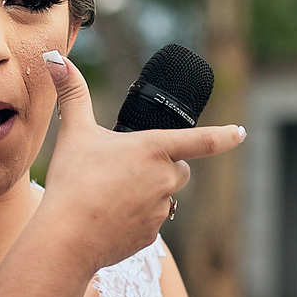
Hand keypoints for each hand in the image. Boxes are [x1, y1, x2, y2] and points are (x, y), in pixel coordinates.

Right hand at [37, 51, 244, 270]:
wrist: (67, 237)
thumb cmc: (73, 181)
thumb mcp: (75, 132)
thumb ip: (73, 93)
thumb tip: (57, 59)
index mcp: (154, 149)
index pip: (203, 140)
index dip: (225, 135)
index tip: (240, 133)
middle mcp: (165, 179)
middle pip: (180, 169)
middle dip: (164, 167)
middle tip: (127, 170)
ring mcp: (161, 210)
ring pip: (164, 197)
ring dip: (147, 194)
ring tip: (110, 196)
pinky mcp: (151, 237)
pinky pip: (150, 223)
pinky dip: (134, 219)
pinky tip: (108, 219)